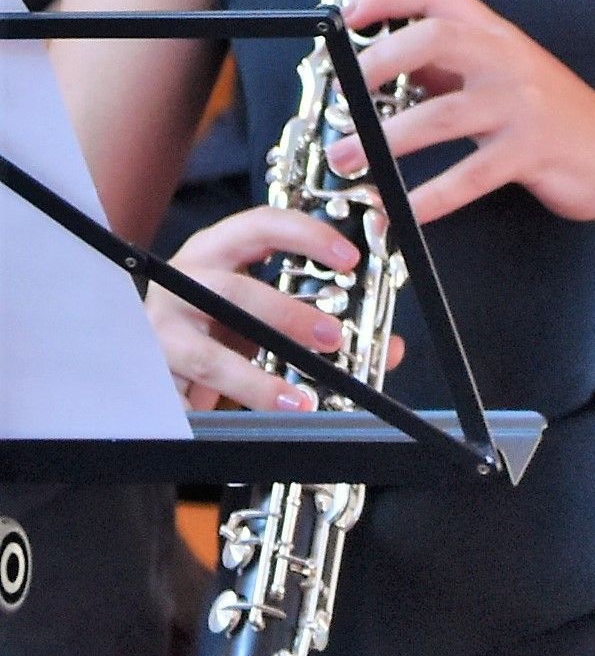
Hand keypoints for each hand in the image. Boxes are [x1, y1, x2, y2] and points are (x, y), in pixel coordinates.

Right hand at [149, 206, 374, 411]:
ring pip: (207, 357)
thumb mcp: (259, 309)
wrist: (146, 349)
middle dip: (287, 316)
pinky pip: (183, 403)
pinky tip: (246, 430)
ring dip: (256, 381)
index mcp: (214, 251)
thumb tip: (388, 348)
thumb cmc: (213, 320)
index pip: (260, 226)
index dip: (306, 236)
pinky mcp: (152, 379)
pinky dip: (216, 418)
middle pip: (234, 293)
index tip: (348, 257)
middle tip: (333, 338)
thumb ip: (316, 321)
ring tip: (298, 402)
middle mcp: (182, 284)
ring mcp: (162, 333)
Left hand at [334, 0, 594, 227]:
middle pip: (434, 39)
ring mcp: (523, 105)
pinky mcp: (532, 151)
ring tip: (348, 159)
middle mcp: (510, 60)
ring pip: (441, 114)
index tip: (349, 14)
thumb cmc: (558, 119)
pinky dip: (429, 197)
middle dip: (377, 62)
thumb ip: (454, 67)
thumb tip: (390, 61)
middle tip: (342, 92)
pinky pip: (469, 175)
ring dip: (384, 140)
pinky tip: (401, 212)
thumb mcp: (506, 78)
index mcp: (499, 36)